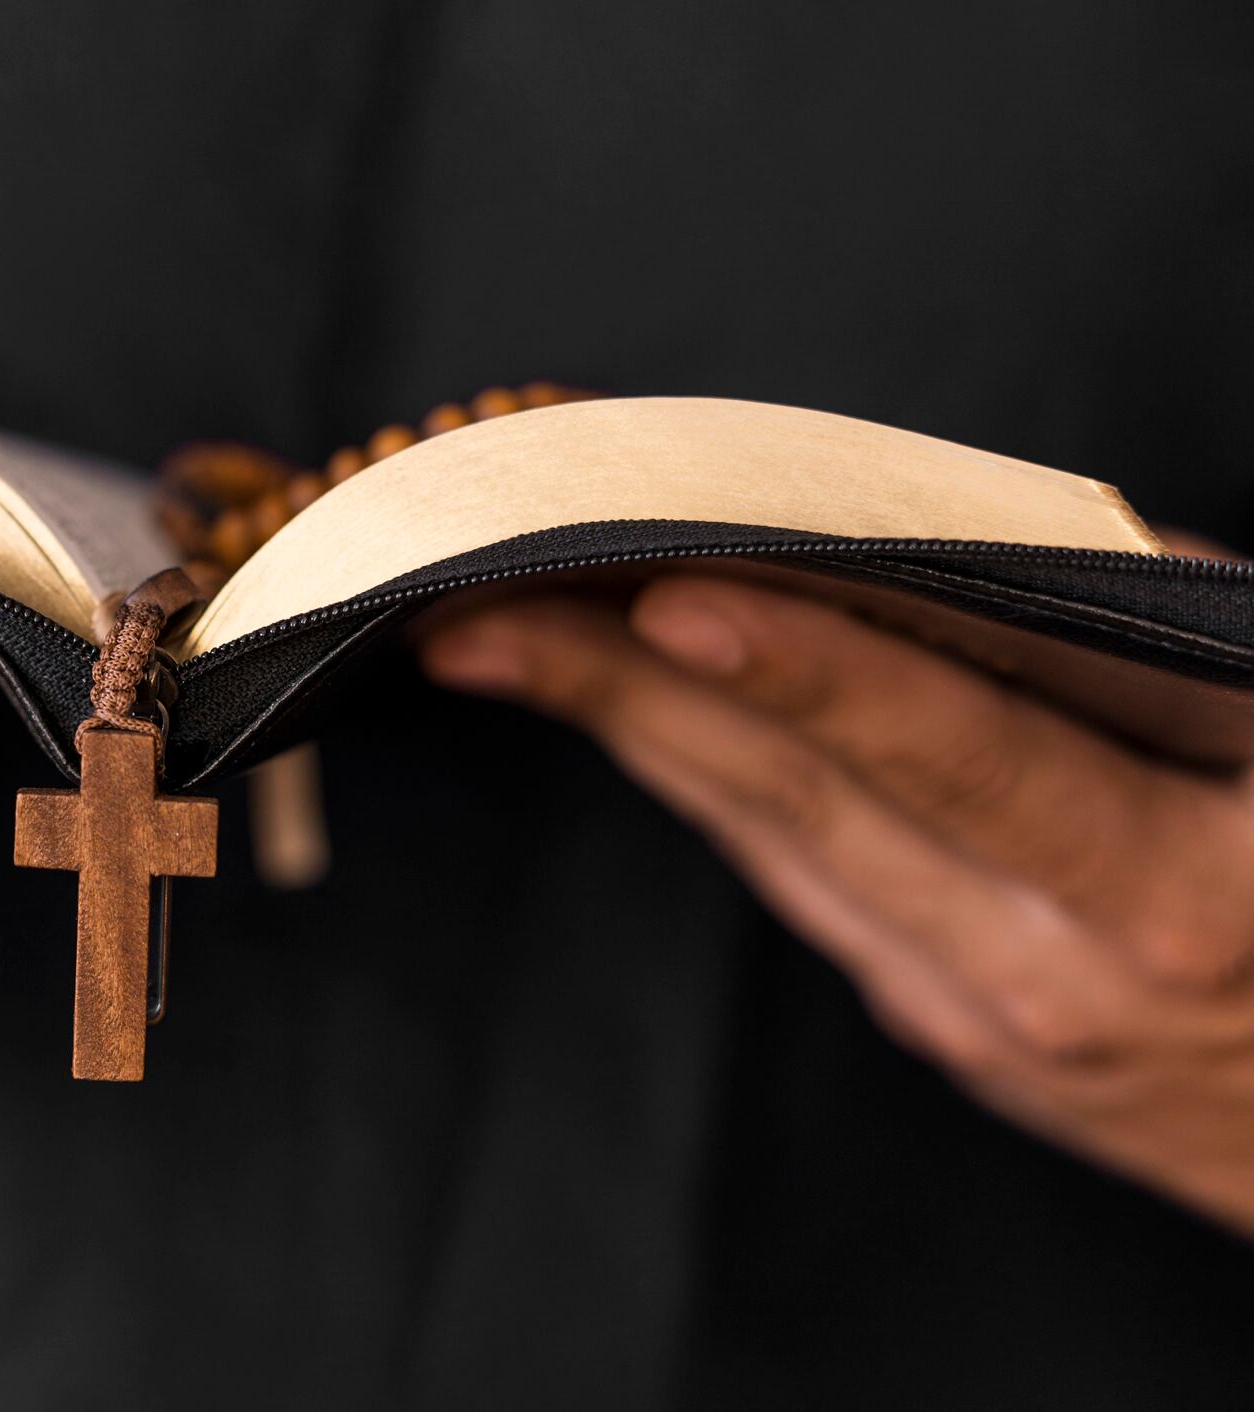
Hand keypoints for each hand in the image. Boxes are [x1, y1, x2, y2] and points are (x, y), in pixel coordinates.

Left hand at [421, 570, 1253, 1236]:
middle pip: (807, 796)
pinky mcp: (947, 1026)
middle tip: (474, 600)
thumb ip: (1165, 643)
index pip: (956, 746)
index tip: (665, 595)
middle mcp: (1052, 965)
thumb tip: (972, 544)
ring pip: (776, 838)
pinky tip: (624, 705)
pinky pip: (805, 880)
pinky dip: (711, 779)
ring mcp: (982, 1008)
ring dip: (631, 725)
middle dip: (624, 686)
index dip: (806, 670)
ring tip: (499, 634)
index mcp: (1170, 888)